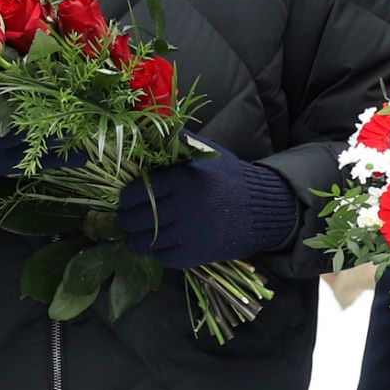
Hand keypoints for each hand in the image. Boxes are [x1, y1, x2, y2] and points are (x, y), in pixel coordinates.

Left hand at [117, 149, 295, 268]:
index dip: (126, 198)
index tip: (126, 200)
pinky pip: (162, 257)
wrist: (263, 208)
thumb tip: (146, 132)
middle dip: (126, 220)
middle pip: (135, 219)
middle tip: (127, 220)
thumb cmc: (230, 178)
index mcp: (181, 179)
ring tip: (137, 236)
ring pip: (144, 242)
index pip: (136, 192)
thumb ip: (178, 143)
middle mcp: (182, 206)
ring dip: (136, 240)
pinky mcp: (195, 254)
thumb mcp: (207, 153)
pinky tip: (160, 245)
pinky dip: (156, 252)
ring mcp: (188, 233)